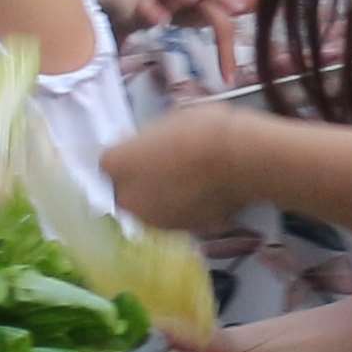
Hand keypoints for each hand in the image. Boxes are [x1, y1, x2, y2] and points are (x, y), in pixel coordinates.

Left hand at [101, 105, 249, 231]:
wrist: (244, 160)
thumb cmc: (204, 128)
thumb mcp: (169, 120)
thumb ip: (149, 141)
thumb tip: (150, 148)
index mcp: (117, 164)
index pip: (108, 162)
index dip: (126, 155)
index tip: (141, 148)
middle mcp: (127, 199)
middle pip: (125, 191)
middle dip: (139, 181)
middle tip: (164, 165)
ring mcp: (155, 220)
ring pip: (151, 208)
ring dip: (161, 198)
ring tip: (188, 180)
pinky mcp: (183, 231)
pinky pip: (178, 217)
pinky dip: (185, 209)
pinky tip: (205, 193)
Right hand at [108, 0, 250, 81]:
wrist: (122, 0)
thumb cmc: (170, 3)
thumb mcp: (201, 5)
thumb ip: (230, 2)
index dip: (239, 6)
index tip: (254, 19)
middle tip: (237, 7)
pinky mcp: (134, 4)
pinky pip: (142, 7)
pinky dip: (150, 11)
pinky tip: (158, 21)